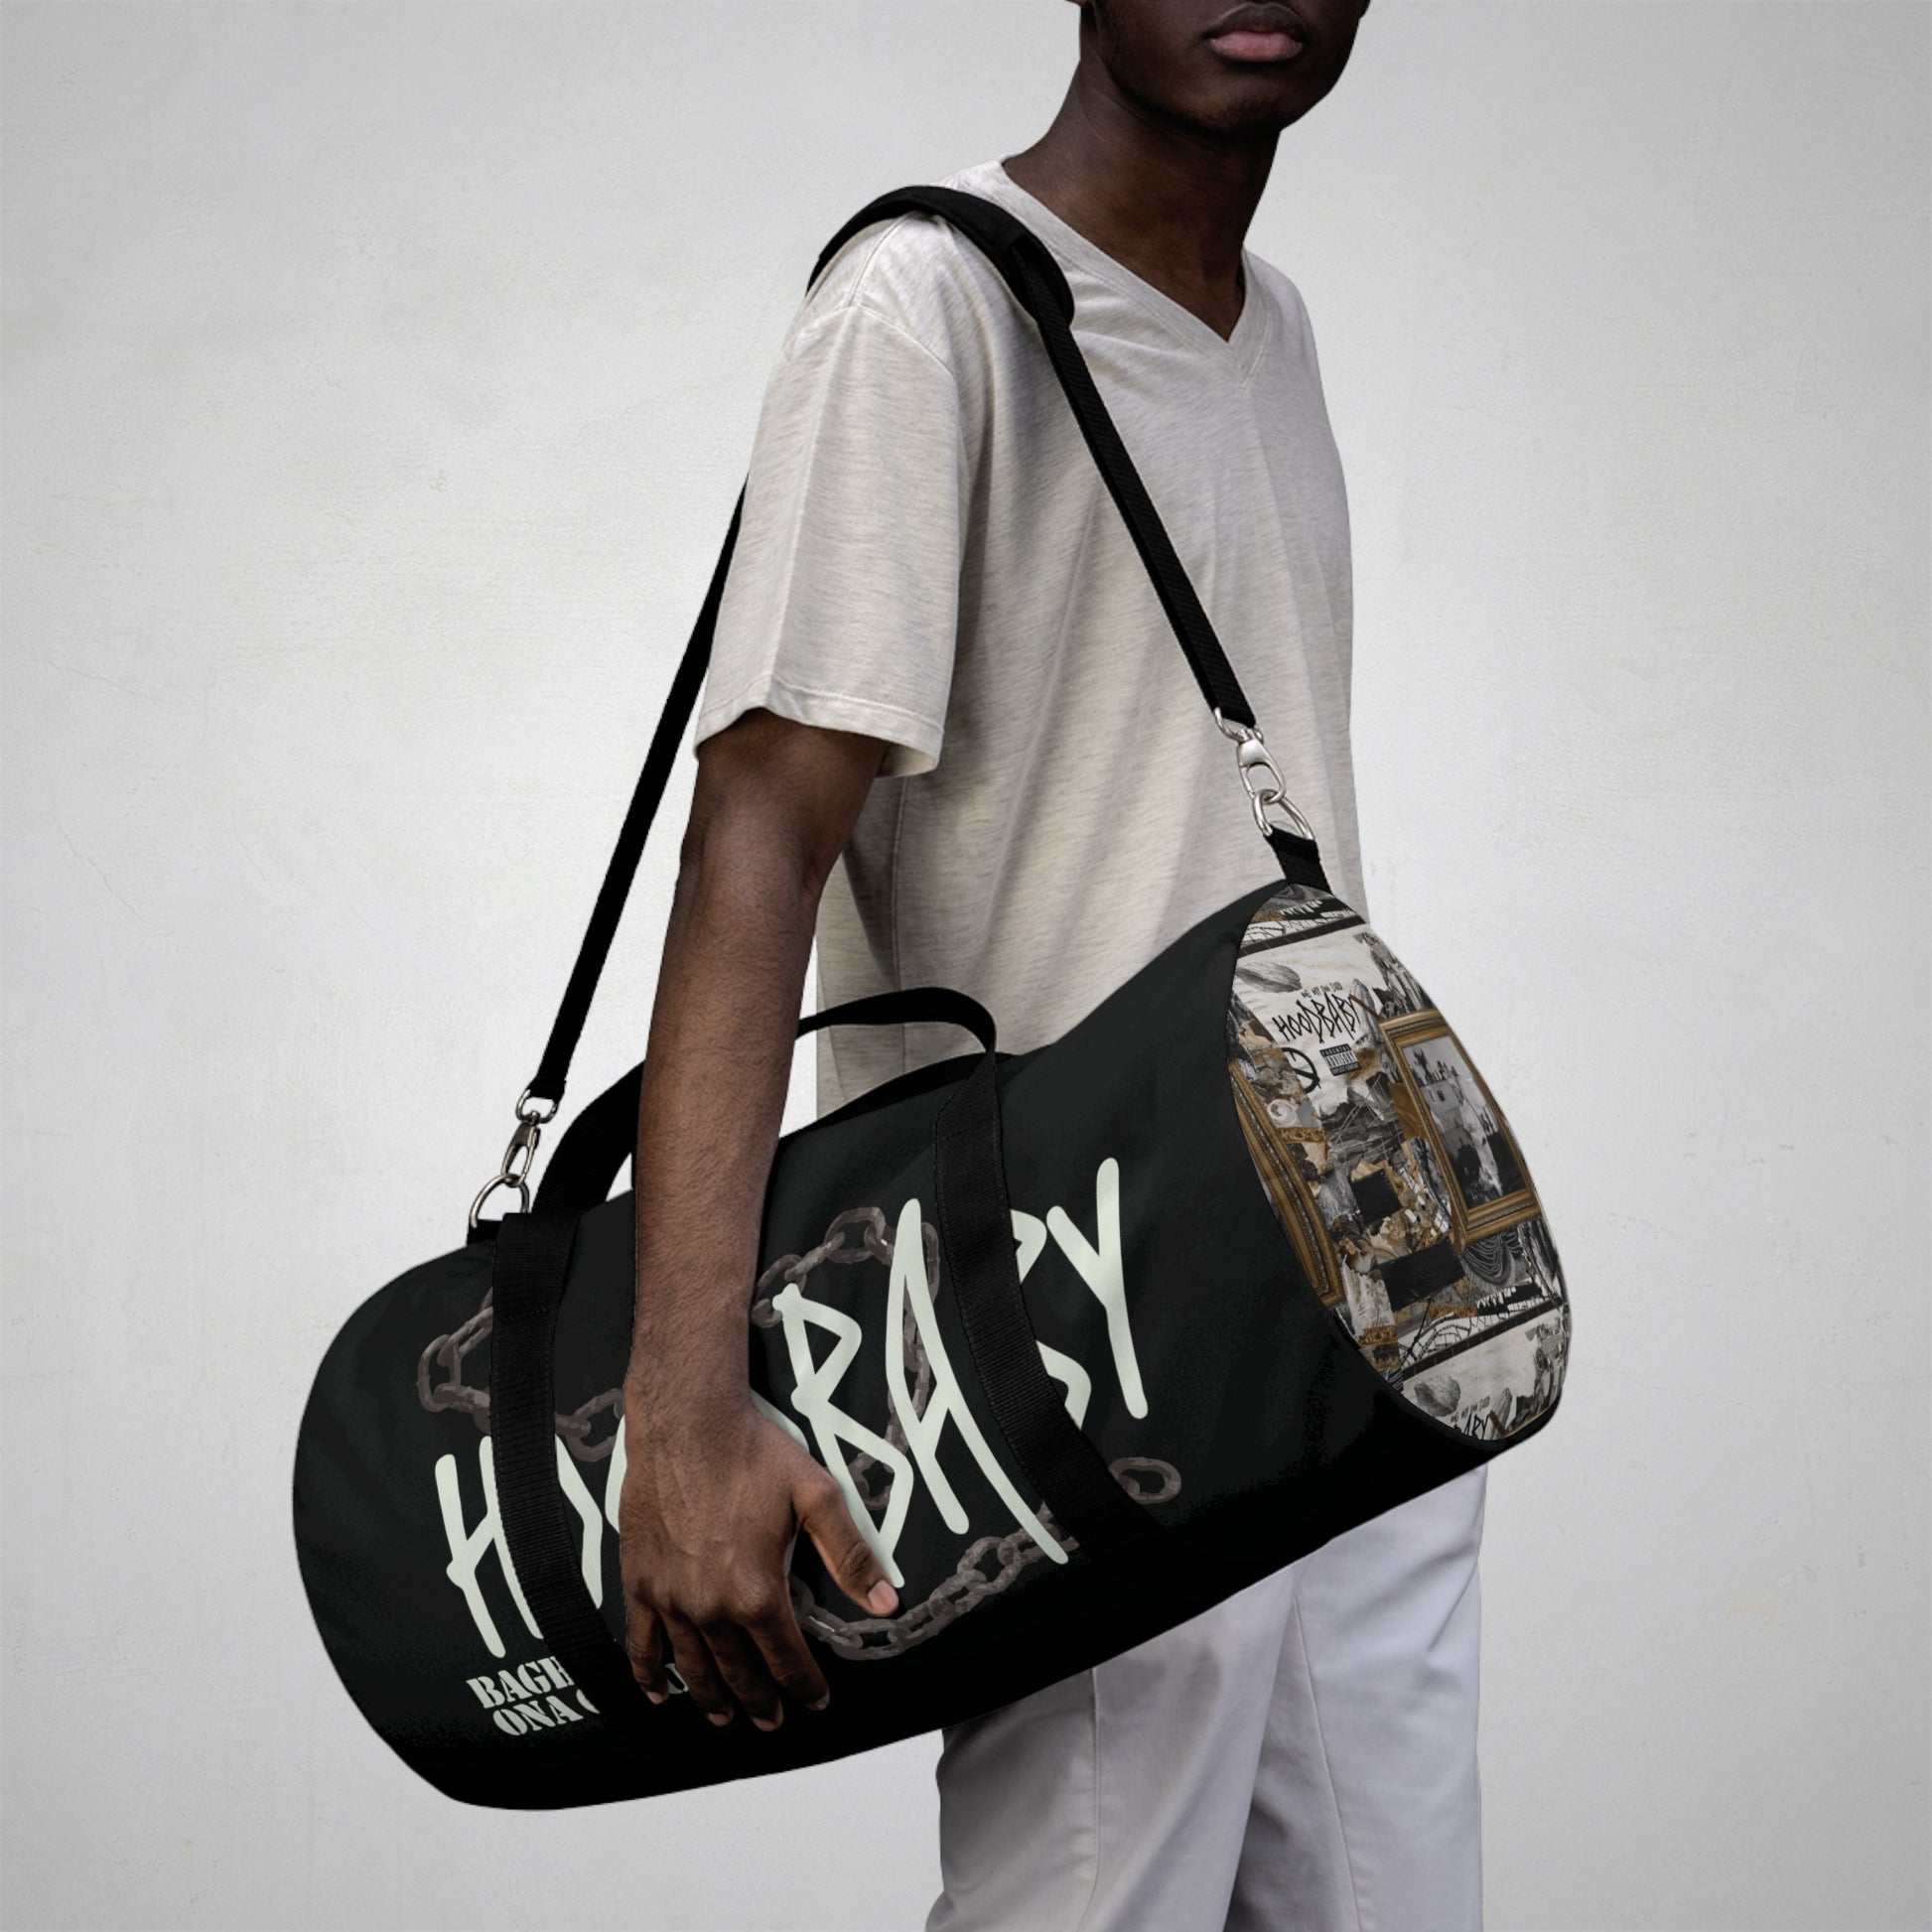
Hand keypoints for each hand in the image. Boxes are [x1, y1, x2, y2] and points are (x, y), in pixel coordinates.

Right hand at [618, 1389, 899, 1729]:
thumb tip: (887, 1602)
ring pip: (693, 1667)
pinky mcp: (639, 1582)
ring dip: (712, 1699)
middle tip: (772, 1722)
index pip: (786, 1659)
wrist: (685, 1422)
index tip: (815, 1702)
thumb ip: (851, 1555)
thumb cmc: (752, 1453)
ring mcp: (670, 1599)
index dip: (804, 1686)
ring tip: (725, 1718)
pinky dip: (648, 1674)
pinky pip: (641, 1643)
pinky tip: (658, 1695)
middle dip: (761, 1702)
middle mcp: (711, 1608)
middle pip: (739, 1673)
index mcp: (757, 1592)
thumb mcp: (816, 1496)